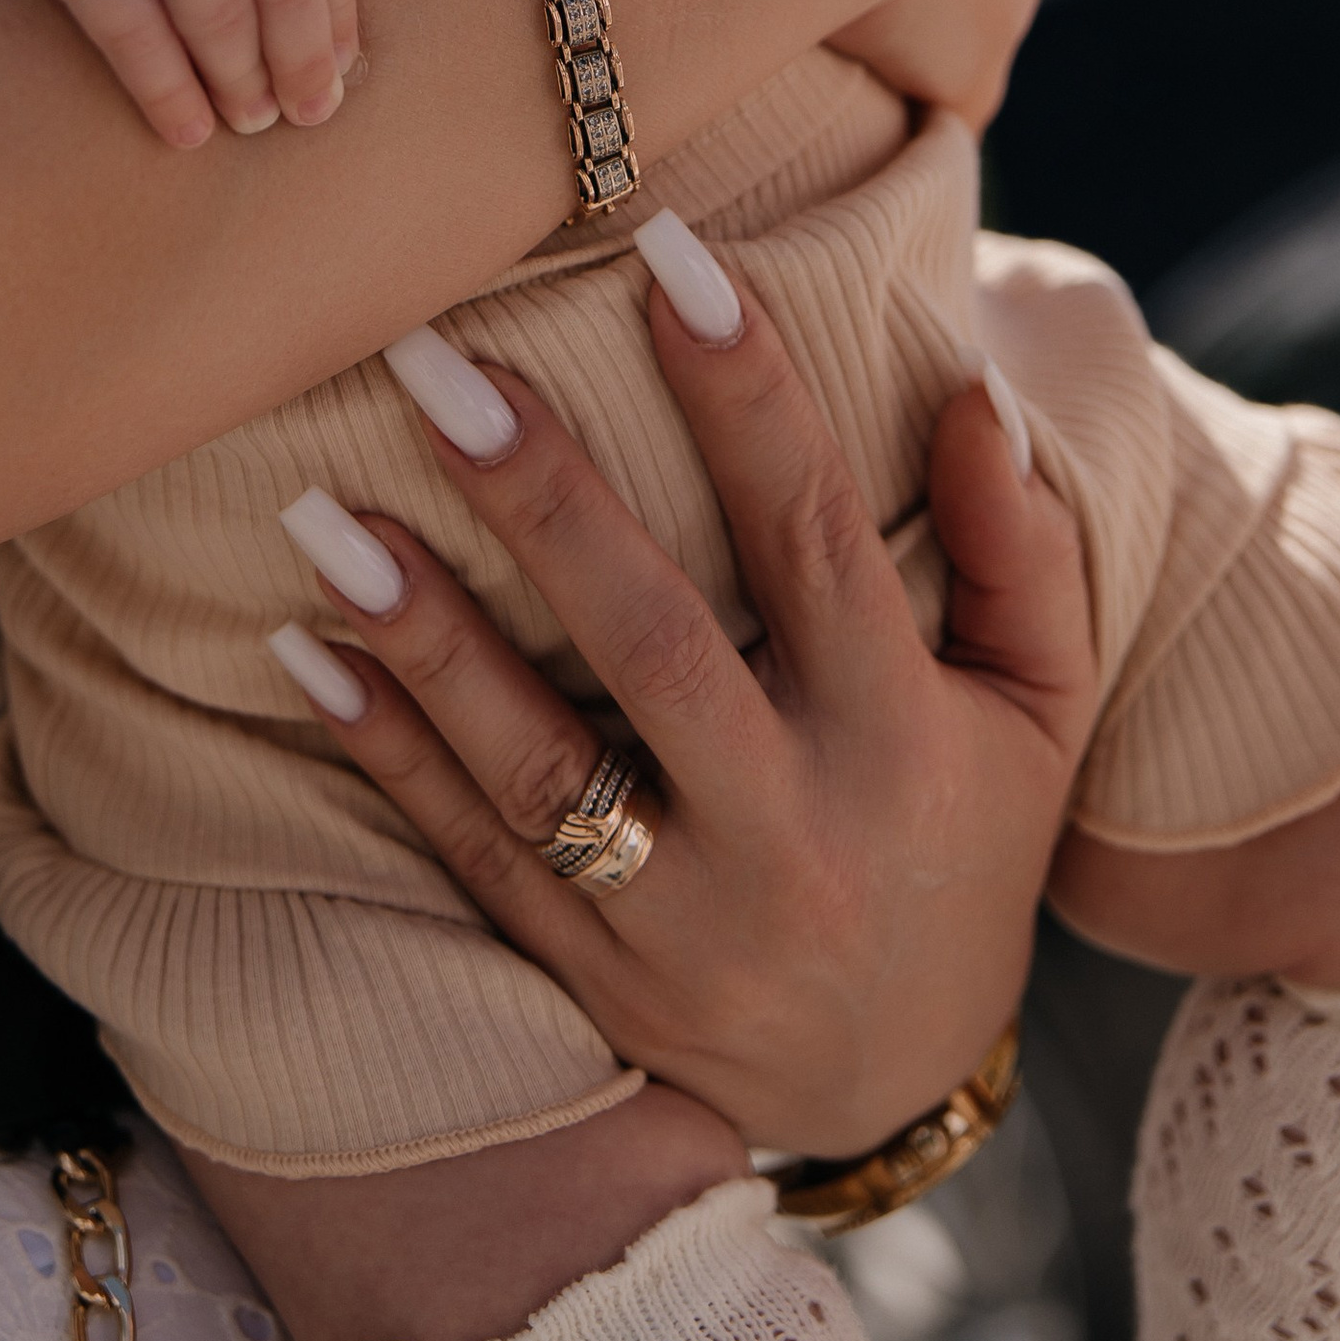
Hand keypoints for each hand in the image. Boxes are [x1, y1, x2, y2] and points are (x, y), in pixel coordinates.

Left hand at [277, 236, 1094, 1158]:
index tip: (667, 256)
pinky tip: (302, 649)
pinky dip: (383, 751)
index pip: (816, 537)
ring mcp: (678, 922)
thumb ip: (1017, 550)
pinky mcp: (587, 979)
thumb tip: (969, 390)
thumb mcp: (1037, 706)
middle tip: (436, 368)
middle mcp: (788, 830)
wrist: (896, 1084)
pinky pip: (469, 855)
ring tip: (321, 511)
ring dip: (421, 635)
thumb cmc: (965, 836)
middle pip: (653, 648)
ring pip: (534, 768)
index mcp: (897, 735)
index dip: (747, 396)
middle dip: (542, 504)